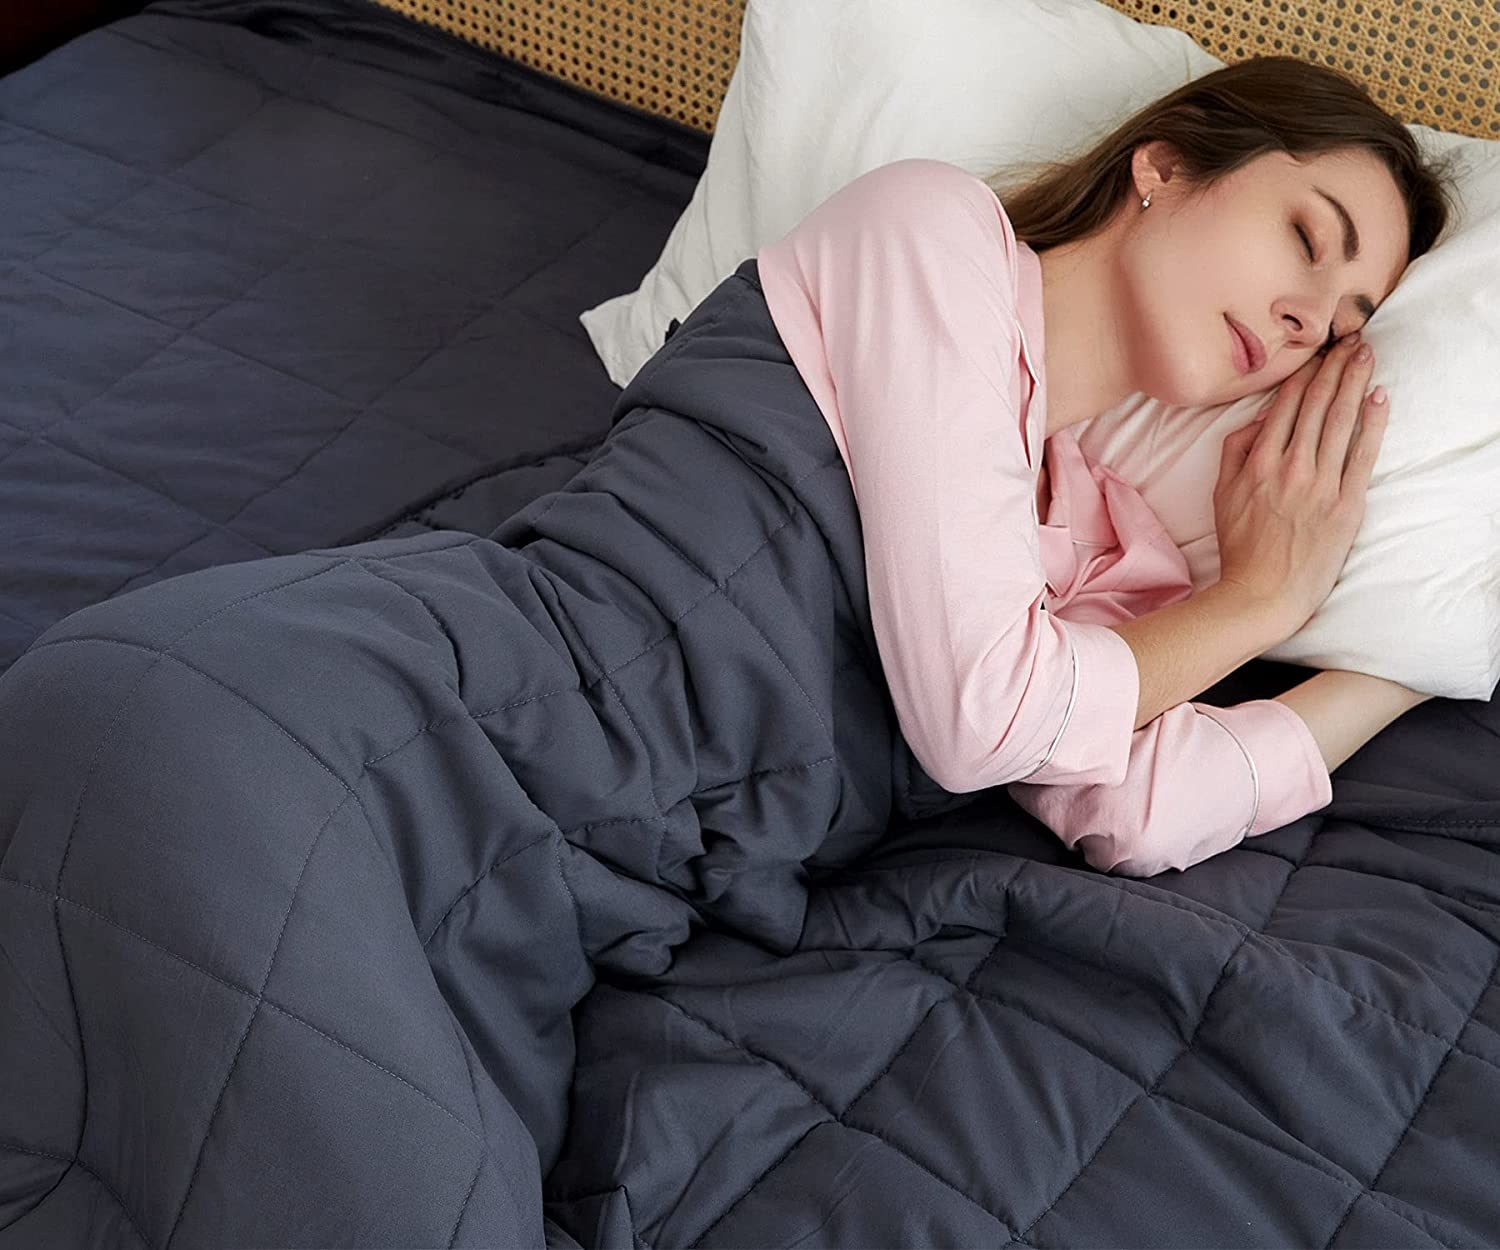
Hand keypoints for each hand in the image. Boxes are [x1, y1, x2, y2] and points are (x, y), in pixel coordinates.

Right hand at [1212, 335, 1388, 635]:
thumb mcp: (1222, 494)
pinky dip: (1373, 423)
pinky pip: (1363, 454)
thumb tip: (1259, 419)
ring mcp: (1320, 484)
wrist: (1263, 592)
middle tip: (1352, 338)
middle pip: (1317, 405)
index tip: (1319, 351)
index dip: (1305, 374)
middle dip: (1335, 367)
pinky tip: (1379, 397)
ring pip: (1341, 421)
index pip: (1286, 406)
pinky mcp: (1346, 504)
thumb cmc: (1241, 546)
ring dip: (1355, 383)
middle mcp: (1290, 467)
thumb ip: (1235, 451)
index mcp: (1258, 462)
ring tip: (1366, 355)